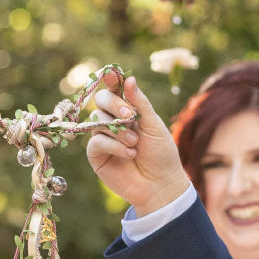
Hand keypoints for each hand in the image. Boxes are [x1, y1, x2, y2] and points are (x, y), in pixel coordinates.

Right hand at [85, 72, 189, 215]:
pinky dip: (113, 145)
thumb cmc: (161, 154)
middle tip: (130, 116)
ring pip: (97, 120)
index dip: (111, 81)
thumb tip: (129, 79)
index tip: (112, 74)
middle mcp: (113, 121)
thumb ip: (140, 103)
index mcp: (128, 111)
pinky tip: (129, 154)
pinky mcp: (96, 155)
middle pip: (101, 101)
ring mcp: (103, 137)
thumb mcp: (154, 125)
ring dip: (118, 130)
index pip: (115, 90)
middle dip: (114, 105)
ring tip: (135, 143)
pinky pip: (96, 142)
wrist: (160, 184)